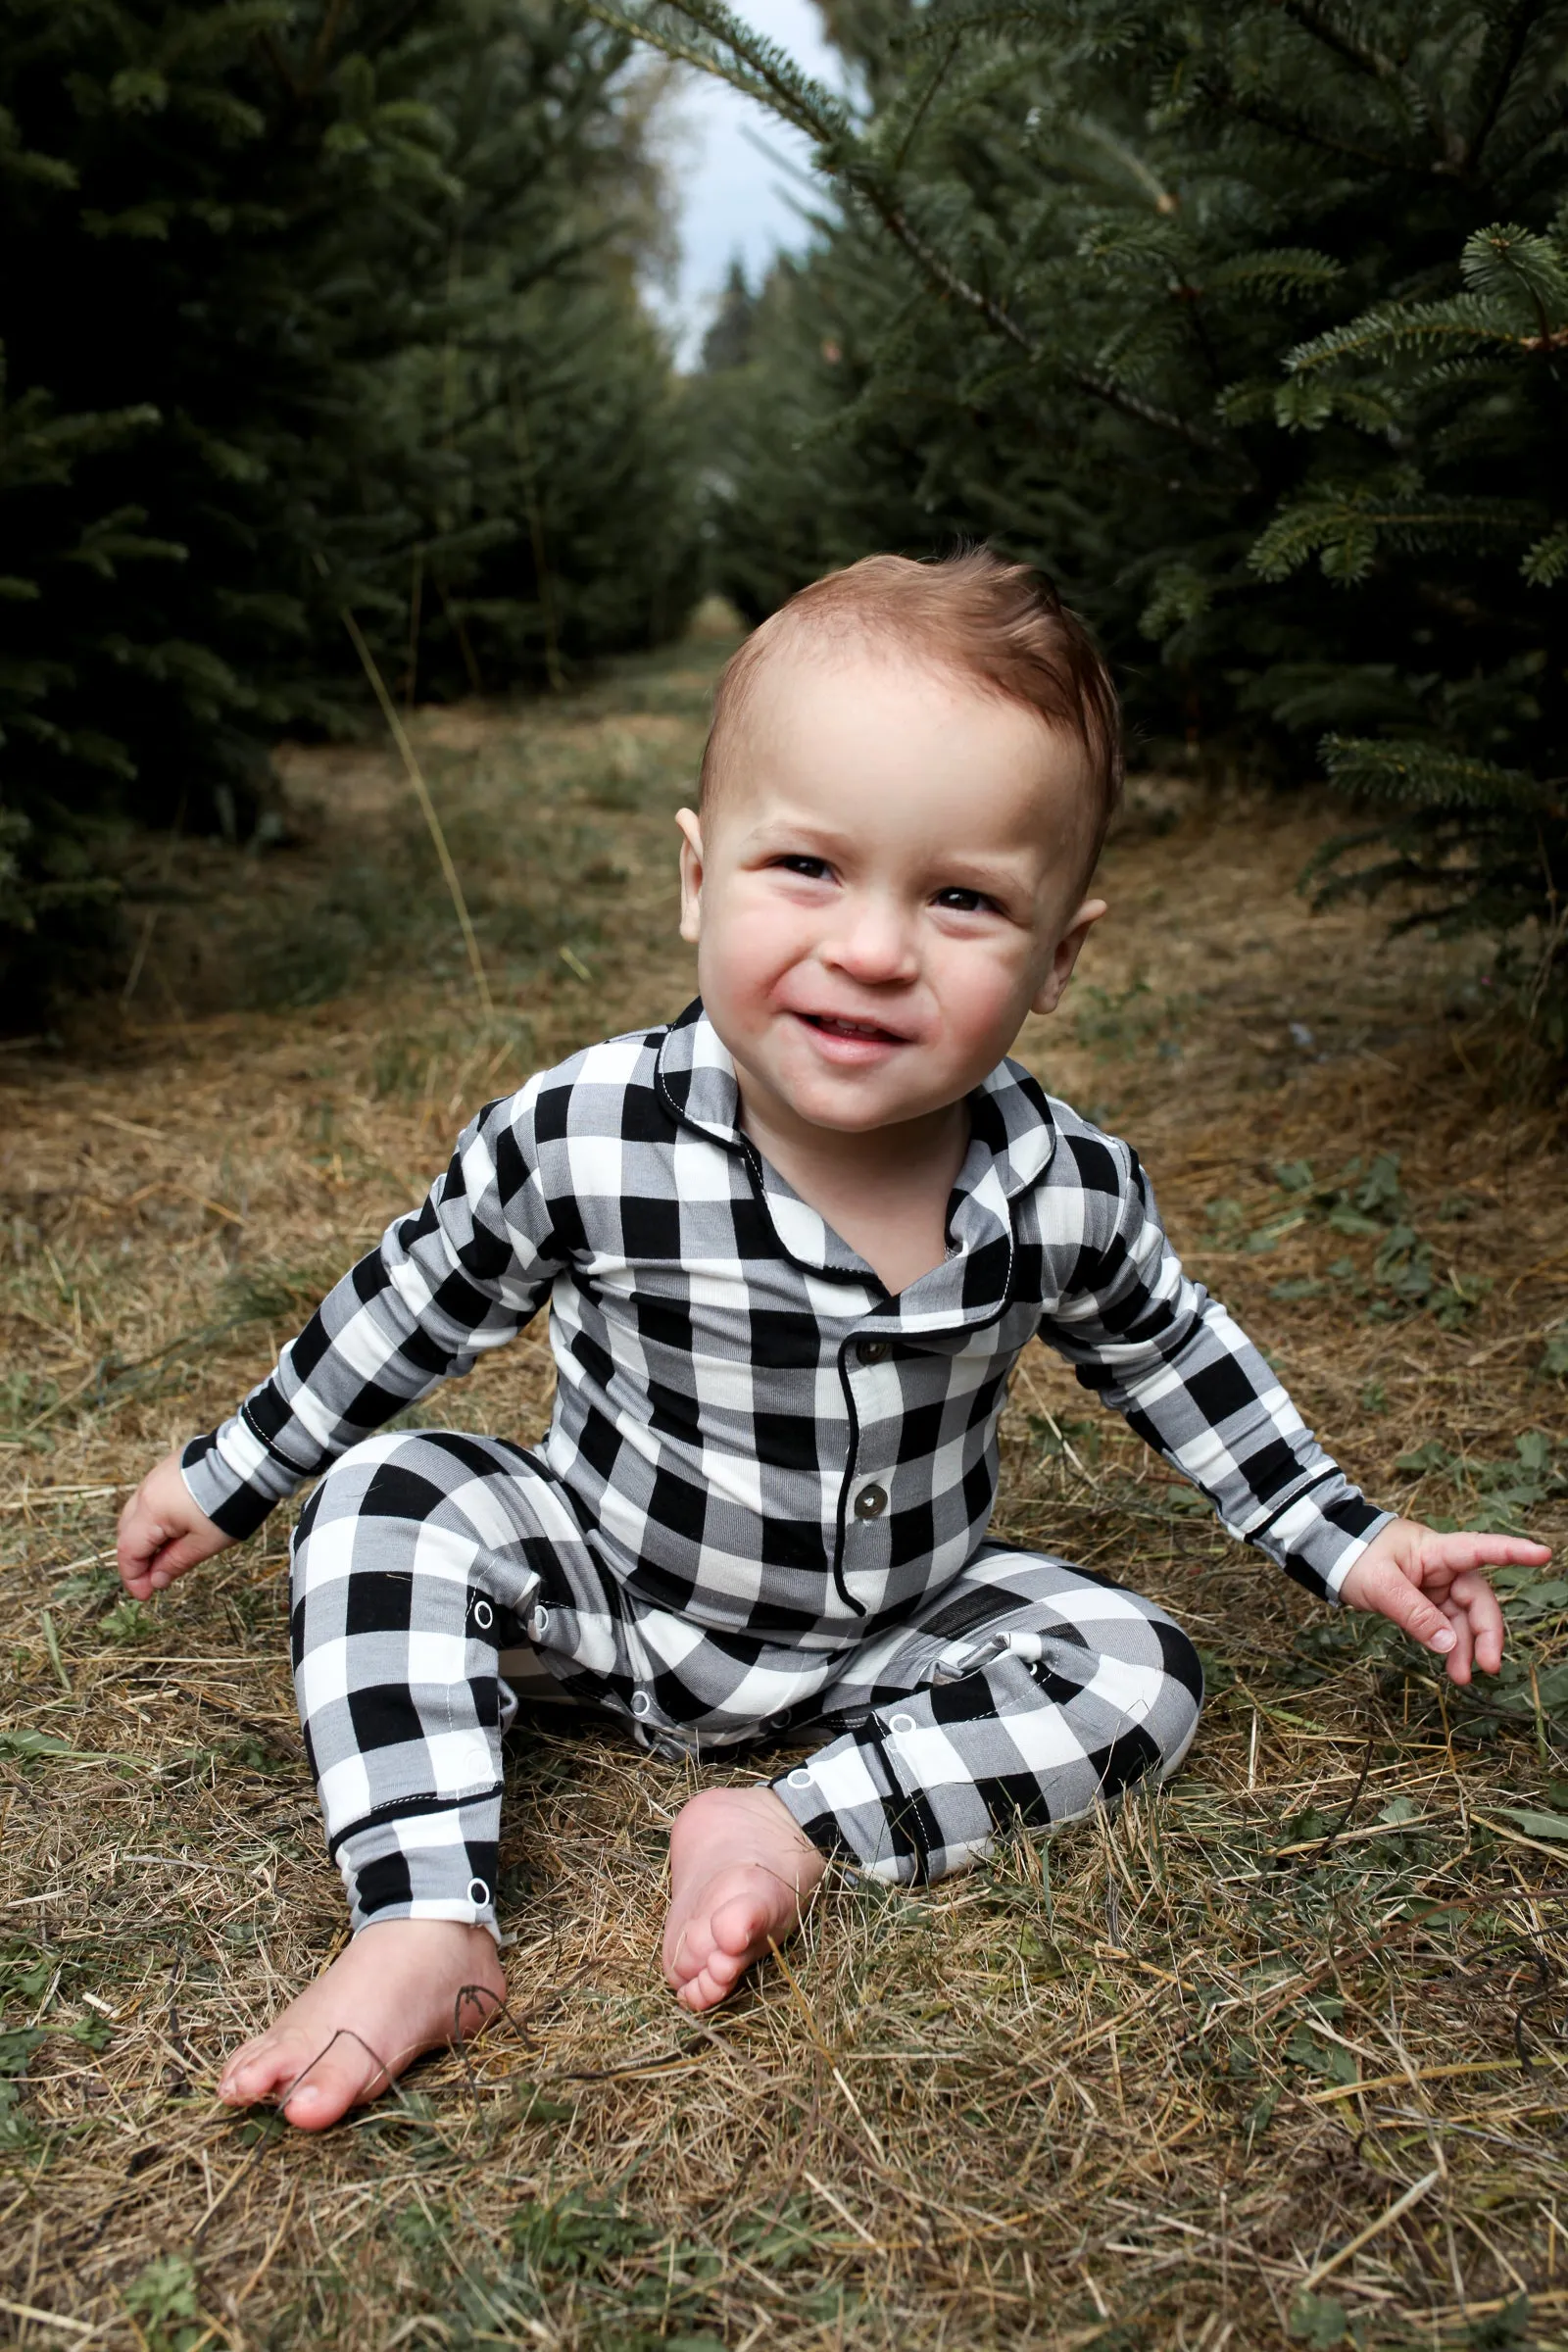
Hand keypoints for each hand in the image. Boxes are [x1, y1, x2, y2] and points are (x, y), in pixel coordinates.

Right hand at [117, 1448, 232, 1599]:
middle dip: (136, 1559)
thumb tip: (155, 1581)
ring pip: (137, 1515)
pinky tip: (172, 1532)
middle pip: (127, 1532)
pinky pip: (149, 1500)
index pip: (128, 1551)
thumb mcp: (205, 1542)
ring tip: (164, 1558)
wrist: (249, 1460)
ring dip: (144, 1539)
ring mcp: (155, 1477)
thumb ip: (175, 1563)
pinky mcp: (168, 1469)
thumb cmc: (229, 1504)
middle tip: (154, 1579)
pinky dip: (153, 1520)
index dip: (133, 1577)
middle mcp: (145, 1492)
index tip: (145, 1596)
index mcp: (150, 1511)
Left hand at [1337, 1517, 1549, 1684]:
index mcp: (1436, 1550)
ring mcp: (1436, 1585)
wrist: (1330, 1555)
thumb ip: (1414, 1613)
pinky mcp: (1427, 1601)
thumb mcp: (1381, 1586)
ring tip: (1463, 1677)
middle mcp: (1443, 1567)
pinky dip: (1450, 1646)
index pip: (1480, 1548)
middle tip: (1487, 1666)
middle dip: (1486, 1633)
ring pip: (1464, 1618)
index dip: (1512, 1551)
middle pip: (1477, 1599)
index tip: (1542, 1553)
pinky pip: (1447, 1625)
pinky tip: (1453, 1666)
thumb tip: (1449, 1643)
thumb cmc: (1354, 1557)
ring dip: (1466, 1647)